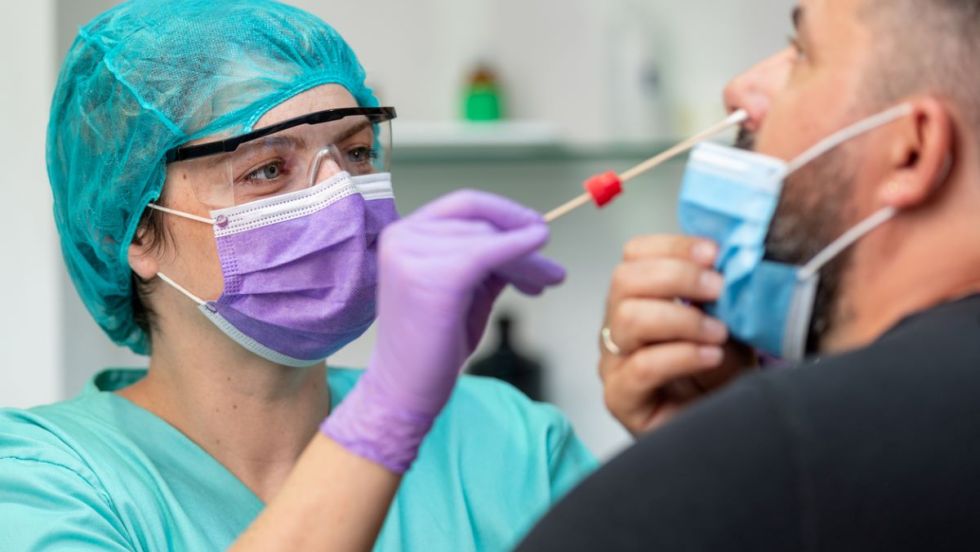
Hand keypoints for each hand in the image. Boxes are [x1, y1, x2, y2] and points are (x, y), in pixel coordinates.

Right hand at [323, 190, 564, 471]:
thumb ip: (489, 260)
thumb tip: (531, 237)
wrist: (404, 391)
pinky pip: (489, 254)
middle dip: (524, 241)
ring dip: (528, 259)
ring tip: (549, 282)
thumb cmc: (433, 345)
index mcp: (403, 234)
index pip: (463, 204)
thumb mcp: (466, 290)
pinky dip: (520, 253)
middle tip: (552, 271)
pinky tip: (541, 263)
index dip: (506, 212)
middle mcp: (402, 236)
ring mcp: (413, 254)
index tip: (537, 228)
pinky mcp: (434, 277)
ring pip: (490, 239)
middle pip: (481, 222)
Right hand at [600, 235, 755, 436]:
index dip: (672, 246)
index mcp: (641, 297)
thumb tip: (730, 259)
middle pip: (624, 279)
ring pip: (627, 318)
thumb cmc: (725, 375)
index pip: (636, 254)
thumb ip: (721, 291)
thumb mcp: (729, 322)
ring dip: (681, 318)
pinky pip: (640, 367)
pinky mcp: (620, 398)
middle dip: (676, 276)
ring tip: (718, 332)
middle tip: (718, 288)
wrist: (730, 428)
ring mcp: (615, 361)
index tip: (714, 253)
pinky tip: (710, 356)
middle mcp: (620, 325)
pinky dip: (680, 355)